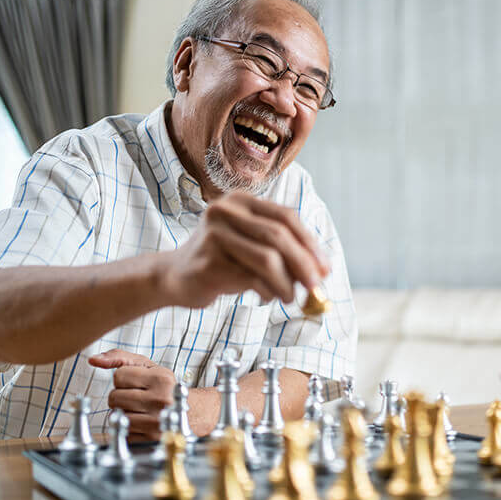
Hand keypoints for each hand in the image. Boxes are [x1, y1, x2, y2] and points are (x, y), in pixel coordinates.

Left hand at [89, 349, 175, 440]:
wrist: (194, 413)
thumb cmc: (165, 388)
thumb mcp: (149, 367)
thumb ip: (120, 358)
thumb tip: (93, 359)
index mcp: (161, 379)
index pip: (118, 376)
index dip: (124, 380)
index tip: (138, 383)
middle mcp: (161, 400)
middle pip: (114, 397)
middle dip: (121, 397)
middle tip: (138, 398)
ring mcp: (156, 422)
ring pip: (116, 416)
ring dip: (123, 413)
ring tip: (140, 410)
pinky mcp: (150, 440)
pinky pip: (122, 433)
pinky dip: (128, 429)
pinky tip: (142, 423)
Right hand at [160, 191, 330, 308]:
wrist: (175, 276)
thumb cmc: (223, 261)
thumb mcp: (253, 246)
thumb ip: (283, 251)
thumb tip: (321, 270)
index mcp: (241, 201)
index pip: (286, 216)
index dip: (310, 242)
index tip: (325, 267)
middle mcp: (225, 212)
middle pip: (279, 236)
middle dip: (304, 264)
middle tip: (316, 286)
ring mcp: (214, 235)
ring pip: (268, 259)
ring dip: (287, 283)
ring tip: (290, 298)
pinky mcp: (208, 262)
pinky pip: (251, 279)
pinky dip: (267, 291)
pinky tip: (265, 297)